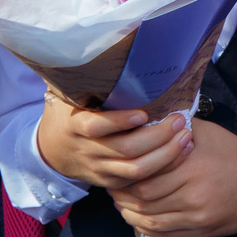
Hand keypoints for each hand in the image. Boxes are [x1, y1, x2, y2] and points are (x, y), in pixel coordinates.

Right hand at [34, 93, 193, 189]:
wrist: (51, 151)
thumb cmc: (69, 115)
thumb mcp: (70, 98)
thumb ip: (89, 85)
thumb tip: (112, 55)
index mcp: (75, 125)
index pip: (96, 127)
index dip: (120, 121)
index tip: (143, 113)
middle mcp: (87, 150)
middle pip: (126, 149)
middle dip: (158, 136)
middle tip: (178, 120)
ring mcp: (99, 168)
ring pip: (137, 169)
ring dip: (166, 154)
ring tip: (185, 137)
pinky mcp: (110, 182)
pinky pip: (140, 181)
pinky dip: (163, 167)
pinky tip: (180, 152)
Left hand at [112, 117, 236, 236]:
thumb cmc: (233, 154)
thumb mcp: (206, 133)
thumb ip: (175, 128)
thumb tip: (145, 123)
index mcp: (191, 166)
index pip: (146, 174)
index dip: (126, 174)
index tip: (118, 167)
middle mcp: (193, 193)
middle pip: (144, 198)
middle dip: (123, 194)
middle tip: (113, 187)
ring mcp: (197, 215)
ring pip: (150, 219)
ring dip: (130, 212)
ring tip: (120, 203)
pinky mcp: (200, 229)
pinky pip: (164, 234)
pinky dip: (145, 227)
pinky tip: (136, 218)